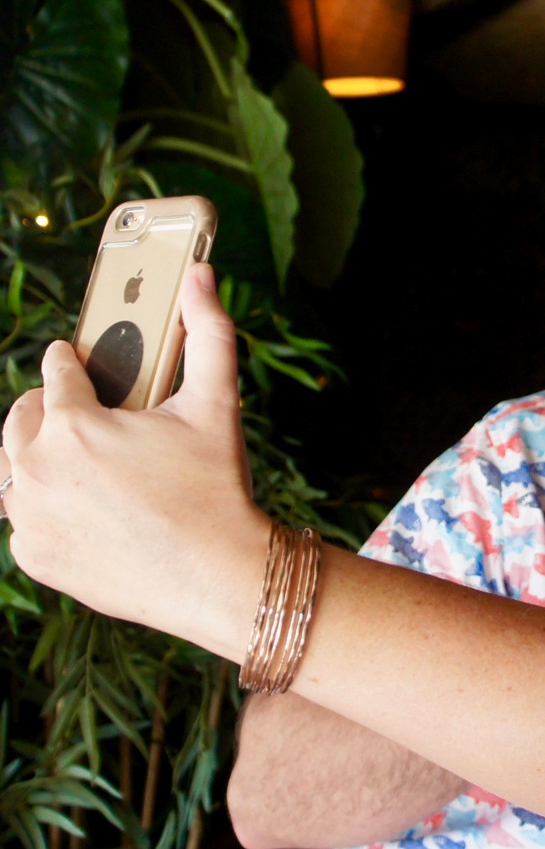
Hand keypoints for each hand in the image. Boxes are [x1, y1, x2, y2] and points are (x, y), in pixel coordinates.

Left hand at [1, 263, 265, 657]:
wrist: (220, 575)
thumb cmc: (219, 487)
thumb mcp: (217, 405)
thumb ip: (208, 333)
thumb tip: (201, 273)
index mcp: (74, 424)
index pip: (55, 372)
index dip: (70, 362)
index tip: (75, 362)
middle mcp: (37, 468)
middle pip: (20, 417)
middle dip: (48, 410)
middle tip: (84, 418)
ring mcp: (30, 517)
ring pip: (11, 469)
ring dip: (37, 458)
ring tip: (80, 463)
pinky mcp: (34, 556)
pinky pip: (22, 519)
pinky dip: (46, 510)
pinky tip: (85, 509)